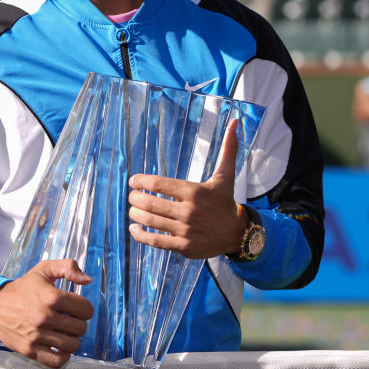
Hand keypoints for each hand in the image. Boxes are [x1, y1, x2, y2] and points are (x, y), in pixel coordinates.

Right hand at [0, 259, 93, 368]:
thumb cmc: (22, 288)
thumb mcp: (44, 269)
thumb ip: (68, 267)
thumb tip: (87, 280)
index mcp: (52, 296)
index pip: (86, 309)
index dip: (84, 308)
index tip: (77, 309)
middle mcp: (45, 317)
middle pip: (81, 328)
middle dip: (78, 324)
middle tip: (69, 320)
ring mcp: (37, 335)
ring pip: (72, 345)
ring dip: (71, 340)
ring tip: (64, 333)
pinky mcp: (30, 349)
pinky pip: (57, 361)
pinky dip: (62, 356)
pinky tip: (59, 347)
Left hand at [127, 119, 246, 258]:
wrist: (237, 234)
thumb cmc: (226, 202)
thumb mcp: (225, 176)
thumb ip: (227, 149)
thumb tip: (235, 122)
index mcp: (195, 192)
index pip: (159, 184)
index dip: (141, 181)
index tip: (134, 181)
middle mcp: (188, 212)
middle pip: (150, 203)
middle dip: (135, 198)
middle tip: (132, 196)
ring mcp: (185, 231)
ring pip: (150, 222)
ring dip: (136, 215)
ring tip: (132, 210)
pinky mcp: (183, 247)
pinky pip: (155, 241)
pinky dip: (140, 235)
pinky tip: (134, 228)